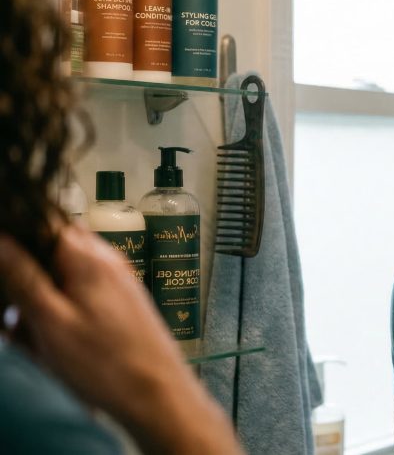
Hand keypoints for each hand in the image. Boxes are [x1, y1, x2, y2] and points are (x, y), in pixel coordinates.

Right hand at [0, 225, 239, 453]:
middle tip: (19, 316)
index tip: (6, 270)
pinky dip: (61, 316)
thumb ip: (23, 276)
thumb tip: (2, 239)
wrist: (158, 394)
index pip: (43, 221)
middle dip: (26, 279)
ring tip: (38, 338)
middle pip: (51, 251)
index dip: (17, 240)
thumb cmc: (108, 363)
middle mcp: (107, 260)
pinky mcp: (121, 303)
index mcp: (88, 256)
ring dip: (42, 303)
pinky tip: (56, 344)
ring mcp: (117, 281)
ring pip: (63, 278)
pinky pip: (80, 298)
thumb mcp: (50, 321)